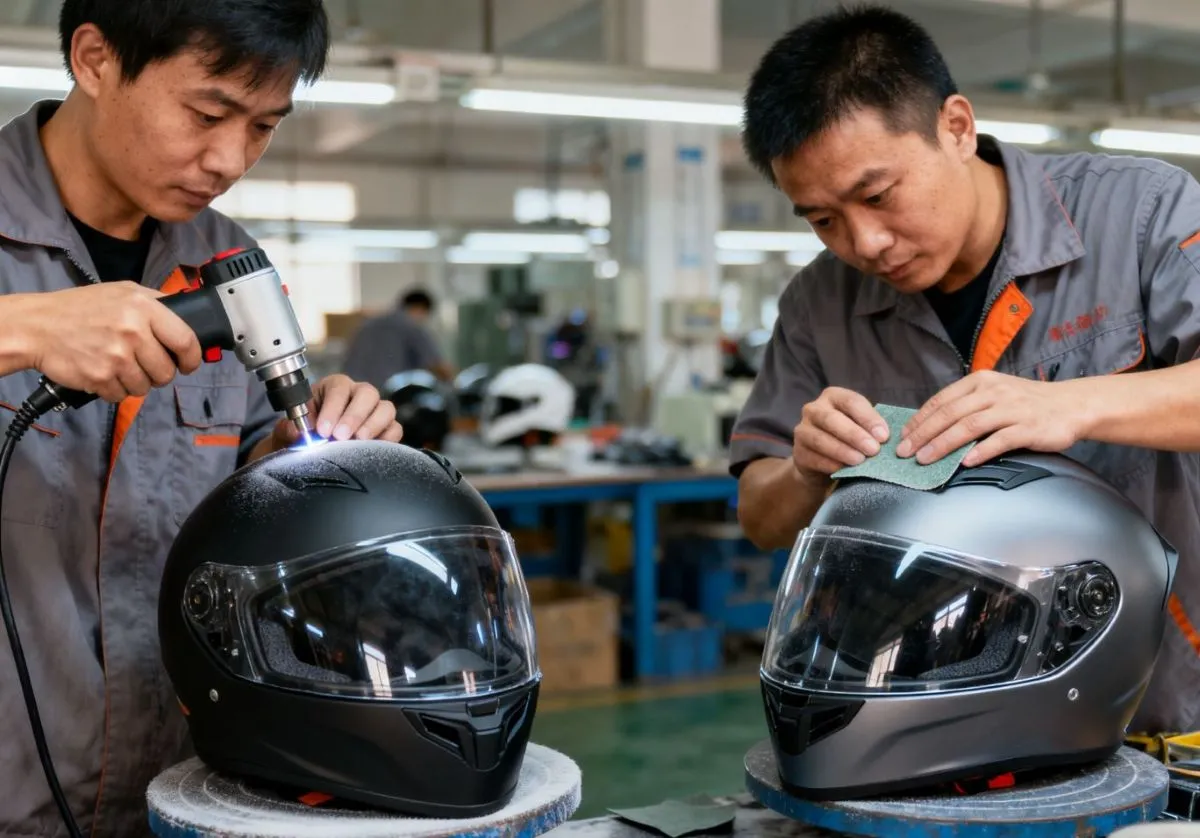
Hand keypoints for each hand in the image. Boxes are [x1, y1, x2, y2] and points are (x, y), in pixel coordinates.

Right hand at [21, 282, 200, 401]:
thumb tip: (187, 316)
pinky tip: (104, 372)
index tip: (188, 364)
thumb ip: (156, 302)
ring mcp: (116, 356)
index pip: (186, 341)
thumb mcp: (123, 291)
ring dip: (135, 382)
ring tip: (119, 365)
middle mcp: (133, 332)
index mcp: (143, 307)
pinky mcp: (100, 377)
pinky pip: (122, 396)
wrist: (36, 326)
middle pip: (166, 371)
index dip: (192, 358)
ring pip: (145, 387)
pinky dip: (114, 389)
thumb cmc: (80, 308)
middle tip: (144, 364)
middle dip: (158, 373)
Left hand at [263, 374, 403, 450]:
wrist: (311, 449)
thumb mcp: (290, 429)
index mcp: (334, 387)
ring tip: (357, 443)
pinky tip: (370, 451)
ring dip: (372, 426)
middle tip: (340, 437)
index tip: (322, 429)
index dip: (333, 408)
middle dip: (354, 416)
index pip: (339, 388)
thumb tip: (297, 432)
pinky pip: (395, 430)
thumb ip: (289, 428)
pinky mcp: (386, 430)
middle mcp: (358, 395)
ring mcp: (375, 412)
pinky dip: (386, 440)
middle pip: (368, 393)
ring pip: (386, 409)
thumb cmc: (304, 433)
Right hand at [793, 386, 890, 479]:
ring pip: (820, 439)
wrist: (822, 463)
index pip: (851, 401)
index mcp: (833, 396)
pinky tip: (843, 469)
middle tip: (873, 449)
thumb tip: (884, 437)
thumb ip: (872, 428)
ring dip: (842, 450)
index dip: (868, 418)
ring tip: (859, 460)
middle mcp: (814, 409)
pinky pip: (813, 457)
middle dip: (854, 435)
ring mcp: (802, 430)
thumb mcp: (861, 427)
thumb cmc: (849, 439)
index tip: (884, 436)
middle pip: (832, 419)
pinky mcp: (798, 452)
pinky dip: (829, 464)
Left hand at [897, 371, 1087, 466]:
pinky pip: (1000, 440)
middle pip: (950, 413)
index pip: (941, 400)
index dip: (920, 419)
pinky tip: (965, 463)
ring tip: (926, 459)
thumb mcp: (995, 394)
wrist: (1071, 405)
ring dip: (944, 444)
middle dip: (923, 434)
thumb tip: (931, 426)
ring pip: (969, 425)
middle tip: (905, 452)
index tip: (903, 436)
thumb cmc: (1027, 403)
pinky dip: (980, 451)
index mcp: (981, 381)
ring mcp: (1012, 409)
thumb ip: (967, 405)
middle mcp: (994, 391)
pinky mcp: (1029, 427)